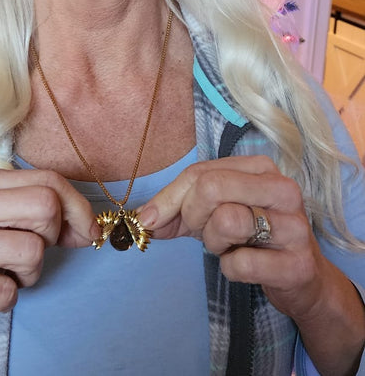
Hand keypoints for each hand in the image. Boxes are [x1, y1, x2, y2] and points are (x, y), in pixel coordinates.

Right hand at [0, 168, 97, 374]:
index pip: (48, 180)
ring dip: (27, 274)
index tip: (85, 233)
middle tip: (27, 255)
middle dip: (50, 239)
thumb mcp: (0, 224)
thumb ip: (43, 216)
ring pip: (32, 251)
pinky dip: (5, 299)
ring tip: (1, 274)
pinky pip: (7, 291)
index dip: (78, 209)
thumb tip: (89, 228)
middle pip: (46, 207)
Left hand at [137, 155, 364, 375]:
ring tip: (231, 246)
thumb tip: (143, 218)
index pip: (200, 172)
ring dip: (216, 243)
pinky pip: (240, 264)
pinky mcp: (298, 264)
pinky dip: (232, 269)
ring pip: (226, 221)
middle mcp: (282, 189)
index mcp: (260, 168)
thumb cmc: (253, 238)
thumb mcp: (214, 214)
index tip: (148, 219)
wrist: (303, 279)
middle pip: (211, 187)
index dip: (168, 197)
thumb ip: (178, 210)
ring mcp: (294, 226)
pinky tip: (246, 266)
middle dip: (193, 216)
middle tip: (203, 232)